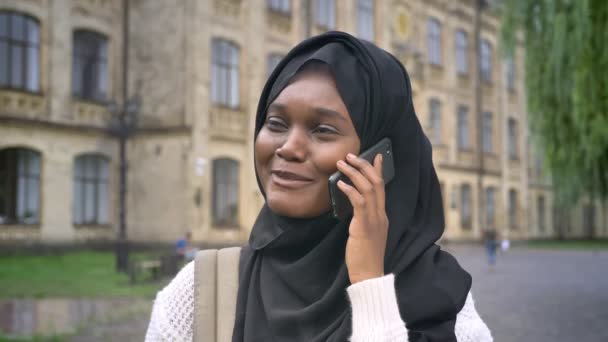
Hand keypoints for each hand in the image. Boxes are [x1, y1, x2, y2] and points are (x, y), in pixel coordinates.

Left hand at [337, 153, 388, 283]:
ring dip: (354, 173)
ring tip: (341, 163)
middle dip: (364, 165)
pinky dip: (350, 190)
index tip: (375, 155)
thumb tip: (352, 204)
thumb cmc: (364, 256)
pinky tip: (340, 184)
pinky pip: (359, 202)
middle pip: (377, 182)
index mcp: (382, 216)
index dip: (379, 169)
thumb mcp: (365, 233)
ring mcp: (375, 220)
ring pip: (368, 188)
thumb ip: (363, 218)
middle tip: (351, 155)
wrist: (368, 274)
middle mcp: (381, 214)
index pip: (382, 187)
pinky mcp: (365, 226)